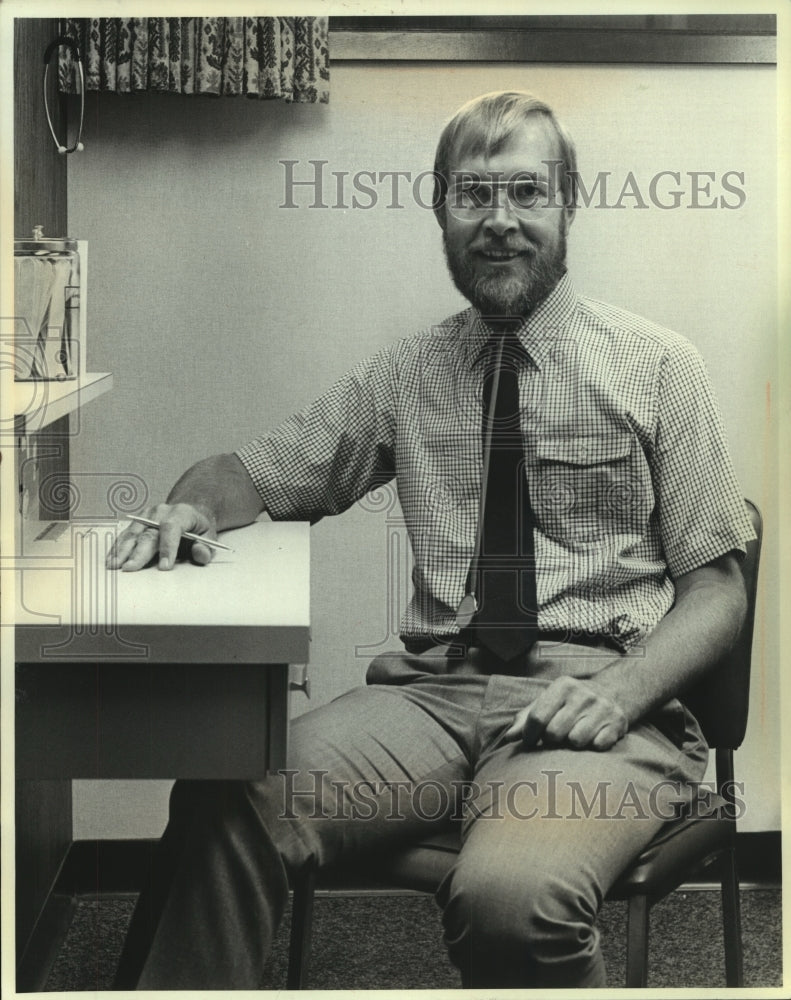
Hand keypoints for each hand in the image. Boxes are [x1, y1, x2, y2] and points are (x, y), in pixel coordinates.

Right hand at [106, 502, 218, 571]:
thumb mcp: (209, 537)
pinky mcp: (138, 521)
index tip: (165, 567)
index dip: (168, 548)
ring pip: (133, 533)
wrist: (189, 513)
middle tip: (130, 569)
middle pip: (149, 533)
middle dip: (139, 552)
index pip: (172, 528)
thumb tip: (201, 554)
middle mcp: (162, 511)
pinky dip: (118, 548)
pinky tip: (111, 559)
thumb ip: (206, 548)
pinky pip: (126, 535)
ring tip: (114, 566)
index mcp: (182, 513)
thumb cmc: (198, 529)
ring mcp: (147, 515)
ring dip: (122, 550)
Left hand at [503, 676, 628, 750]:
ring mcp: (603, 708)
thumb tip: (509, 738)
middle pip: (554, 733)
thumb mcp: (547, 701)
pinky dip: (592, 746)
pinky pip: (597, 746)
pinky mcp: (618, 723)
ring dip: (572, 744)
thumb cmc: (569, 702)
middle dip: (551, 740)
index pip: (538, 718)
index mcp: (563, 686)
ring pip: (576, 741)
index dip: (529, 735)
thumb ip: (526, 718)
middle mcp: (584, 694)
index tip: (529, 742)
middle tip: (555, 737)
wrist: (612, 693)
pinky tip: (592, 737)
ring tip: (573, 735)